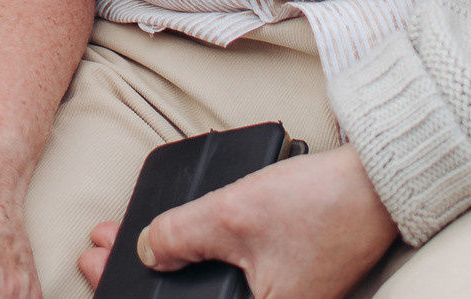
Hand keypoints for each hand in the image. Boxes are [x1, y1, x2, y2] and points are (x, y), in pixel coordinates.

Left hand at [75, 147, 396, 298]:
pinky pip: (232, 275)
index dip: (126, 289)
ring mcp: (286, 296)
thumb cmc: (318, 204)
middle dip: (143, 276)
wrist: (379, 182)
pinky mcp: (293, 278)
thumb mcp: (232, 215)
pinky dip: (199, 258)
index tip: (92, 264)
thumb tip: (145, 251)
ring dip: (168, 264)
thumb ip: (179, 237)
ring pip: (210, 288)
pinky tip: (177, 238)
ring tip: (129, 239)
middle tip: (99, 248)